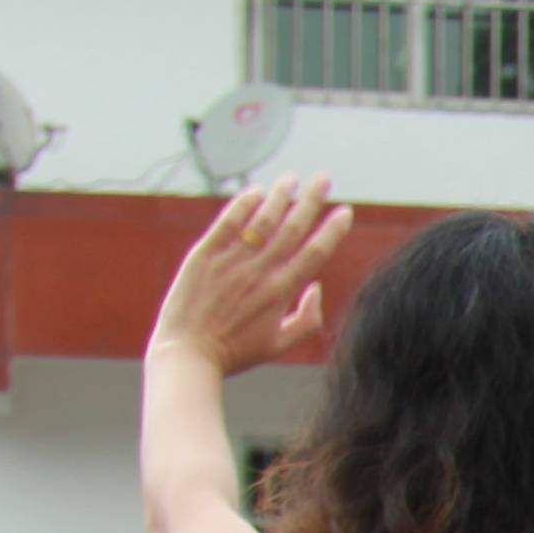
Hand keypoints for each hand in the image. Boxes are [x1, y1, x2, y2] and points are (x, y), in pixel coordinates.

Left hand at [150, 173, 350, 375]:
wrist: (188, 353)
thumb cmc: (235, 353)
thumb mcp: (280, 345)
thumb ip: (308, 319)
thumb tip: (316, 287)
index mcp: (282, 292)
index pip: (315, 252)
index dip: (333, 229)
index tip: (345, 210)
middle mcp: (260, 272)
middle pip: (293, 228)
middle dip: (312, 200)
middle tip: (324, 178)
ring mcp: (232, 261)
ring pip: (263, 220)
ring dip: (280, 196)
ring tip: (292, 178)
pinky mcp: (205, 255)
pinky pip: (228, 223)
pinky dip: (244, 205)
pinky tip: (256, 192)